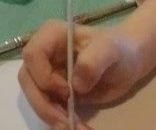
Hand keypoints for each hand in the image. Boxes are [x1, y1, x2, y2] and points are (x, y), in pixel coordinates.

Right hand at [19, 20, 142, 126]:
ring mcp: (48, 72)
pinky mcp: (55, 91)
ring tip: (75, 128)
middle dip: (43, 104)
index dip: (44, 76)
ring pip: (34, 96)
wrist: (128, 62)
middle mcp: (44, 53)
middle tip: (66, 123)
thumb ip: (93, 61)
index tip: (68, 91)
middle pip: (27, 79)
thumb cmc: (117, 48)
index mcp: (51, 35)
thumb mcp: (109, 49)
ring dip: (50, 116)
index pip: (32, 55)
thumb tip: (76, 85)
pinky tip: (77, 127)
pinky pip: (48, 107)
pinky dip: (59, 121)